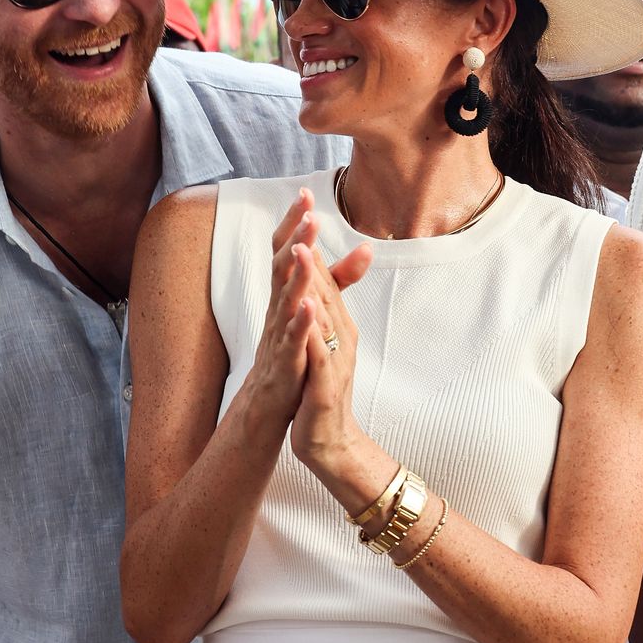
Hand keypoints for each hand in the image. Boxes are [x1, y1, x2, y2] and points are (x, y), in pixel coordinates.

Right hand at [247, 190, 369, 431]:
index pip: (287, 250)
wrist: (273, 400)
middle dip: (295, 236)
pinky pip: (291, 339)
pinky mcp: (286, 360)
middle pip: (282, 264)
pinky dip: (299, 322)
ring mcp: (279, 333)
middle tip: (307, 209)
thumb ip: (339, 278)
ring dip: (297, 273)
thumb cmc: (294, 348)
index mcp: (285, 293)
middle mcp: (277, 307)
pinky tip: (308, 307)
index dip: (295, 223)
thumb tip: (367, 247)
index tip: (306, 193)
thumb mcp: (316, 307)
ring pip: (284, 297)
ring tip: (307, 248)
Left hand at [286, 226, 369, 471]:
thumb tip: (317, 278)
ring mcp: (334, 359)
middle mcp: (339, 336)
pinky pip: (318, 354)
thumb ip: (326, 311)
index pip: (323, 275)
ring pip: (324, 315)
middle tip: (308, 209)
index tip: (304, 201)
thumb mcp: (323, 345)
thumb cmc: (321, 389)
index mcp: (336, 325)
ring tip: (304, 250)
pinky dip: (311, 331)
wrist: (329, 441)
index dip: (312, 239)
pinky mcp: (326, 384)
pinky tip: (304, 311)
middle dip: (315, 248)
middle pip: (325, 286)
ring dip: (314, 282)